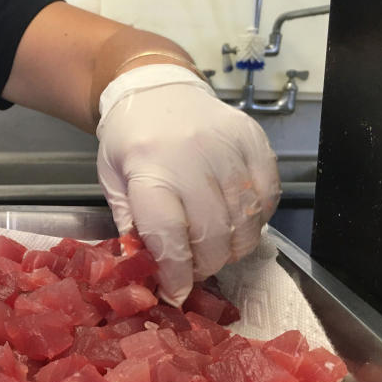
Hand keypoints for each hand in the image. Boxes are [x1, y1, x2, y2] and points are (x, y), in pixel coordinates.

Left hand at [95, 64, 279, 305]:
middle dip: (204, 266)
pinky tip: (235, 222)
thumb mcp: (113, 182)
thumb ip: (132, 226)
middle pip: (213, 235)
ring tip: (213, 250)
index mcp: (149, 169)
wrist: (155, 88)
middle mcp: (192, 158)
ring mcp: (228, 148)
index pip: (170, 236)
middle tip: (192, 271)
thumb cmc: (129, 141)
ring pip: (245, 222)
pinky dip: (255, 221)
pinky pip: (268, 198)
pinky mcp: (255, 142)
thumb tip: (149, 271)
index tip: (175, 294)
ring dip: (231, 249)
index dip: (177, 274)